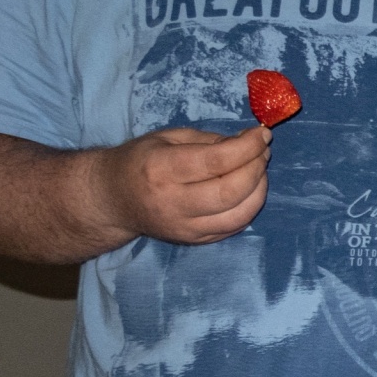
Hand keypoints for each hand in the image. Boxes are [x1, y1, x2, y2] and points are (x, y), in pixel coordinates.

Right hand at [89, 124, 269, 244]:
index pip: (215, 162)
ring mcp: (184, 227)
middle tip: (262, 152)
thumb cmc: (141, 161)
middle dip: (256, 169)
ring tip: (258, 170)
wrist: (114, 199)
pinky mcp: (194, 241)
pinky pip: (234, 227)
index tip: (262, 135)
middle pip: (230, 191)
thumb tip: (249, 143)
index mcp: (161, 169)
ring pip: (238, 215)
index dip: (246, 148)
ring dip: (259, 190)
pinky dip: (249, 207)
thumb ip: (209, 141)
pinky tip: (248, 190)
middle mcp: (172, 202)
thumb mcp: (167, 138)